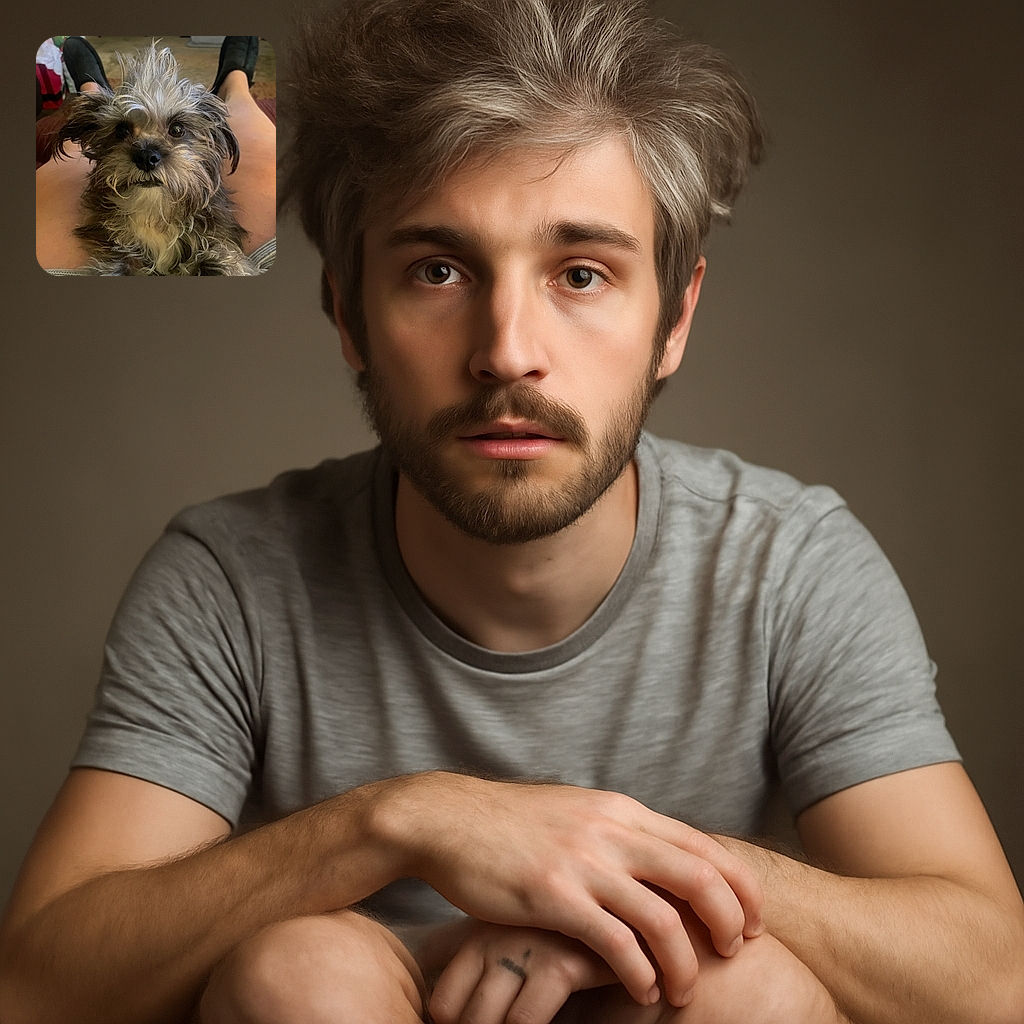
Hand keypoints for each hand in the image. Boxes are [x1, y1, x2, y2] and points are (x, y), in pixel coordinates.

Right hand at [373, 773, 763, 1007]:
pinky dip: (638, 973)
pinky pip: (615, 942)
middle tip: (734, 953)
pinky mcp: (553, 894)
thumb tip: (656, 859)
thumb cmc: (512, 824)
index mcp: (621, 811)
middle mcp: (611, 830)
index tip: (752, 919)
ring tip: (684, 990)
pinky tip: (640, 990)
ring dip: (685, 962)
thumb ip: (617, 833)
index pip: (703, 845)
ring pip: (663, 918)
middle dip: (730, 921)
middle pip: (699, 877)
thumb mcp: (576, 813)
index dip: (740, 885)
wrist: (449, 819)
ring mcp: (583, 861)